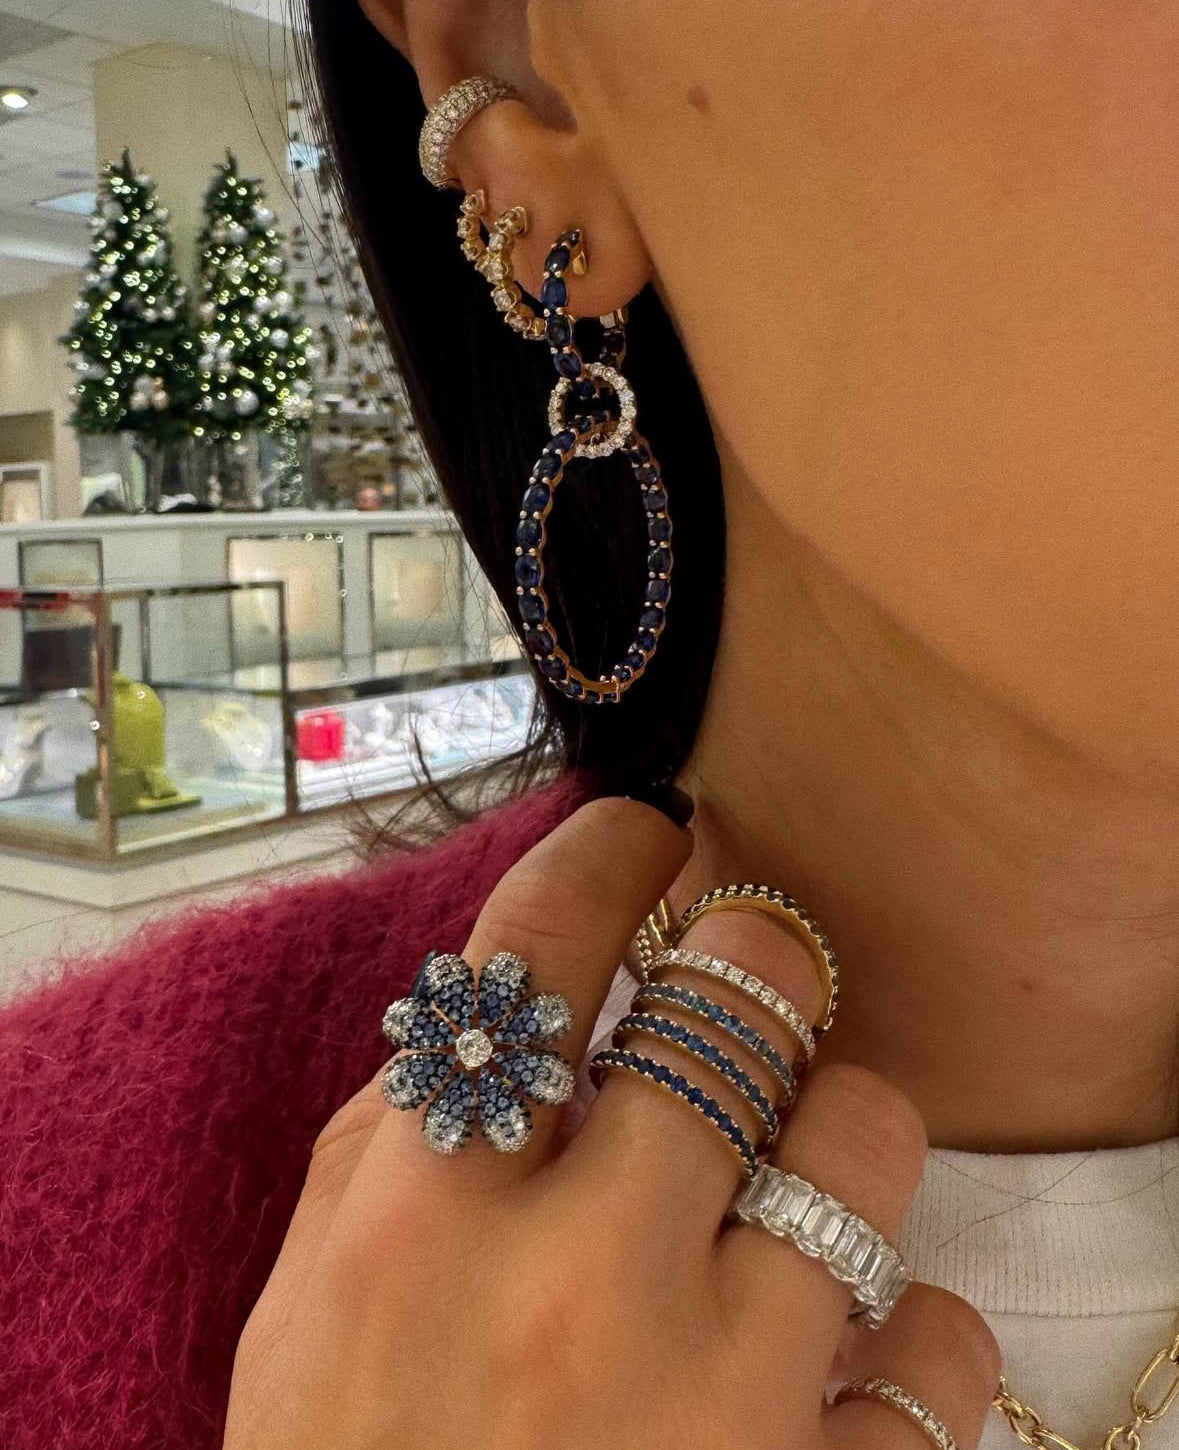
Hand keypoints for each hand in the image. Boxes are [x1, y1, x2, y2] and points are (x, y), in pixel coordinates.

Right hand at [223, 797, 998, 1449]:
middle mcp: (576, 1286)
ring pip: (866, 1139)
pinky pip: (946, 1348)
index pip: (535, 951)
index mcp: (426, 1221)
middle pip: (737, 1003)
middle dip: (751, 960)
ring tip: (792, 1169)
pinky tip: (846, 1352)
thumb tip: (505, 1013)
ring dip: (839, 1128)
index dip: (603, 852)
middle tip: (743, 978)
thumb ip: (391, 1143)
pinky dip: (915, 1332)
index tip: (643, 832)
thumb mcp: (307, 1314)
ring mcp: (717, 1401)